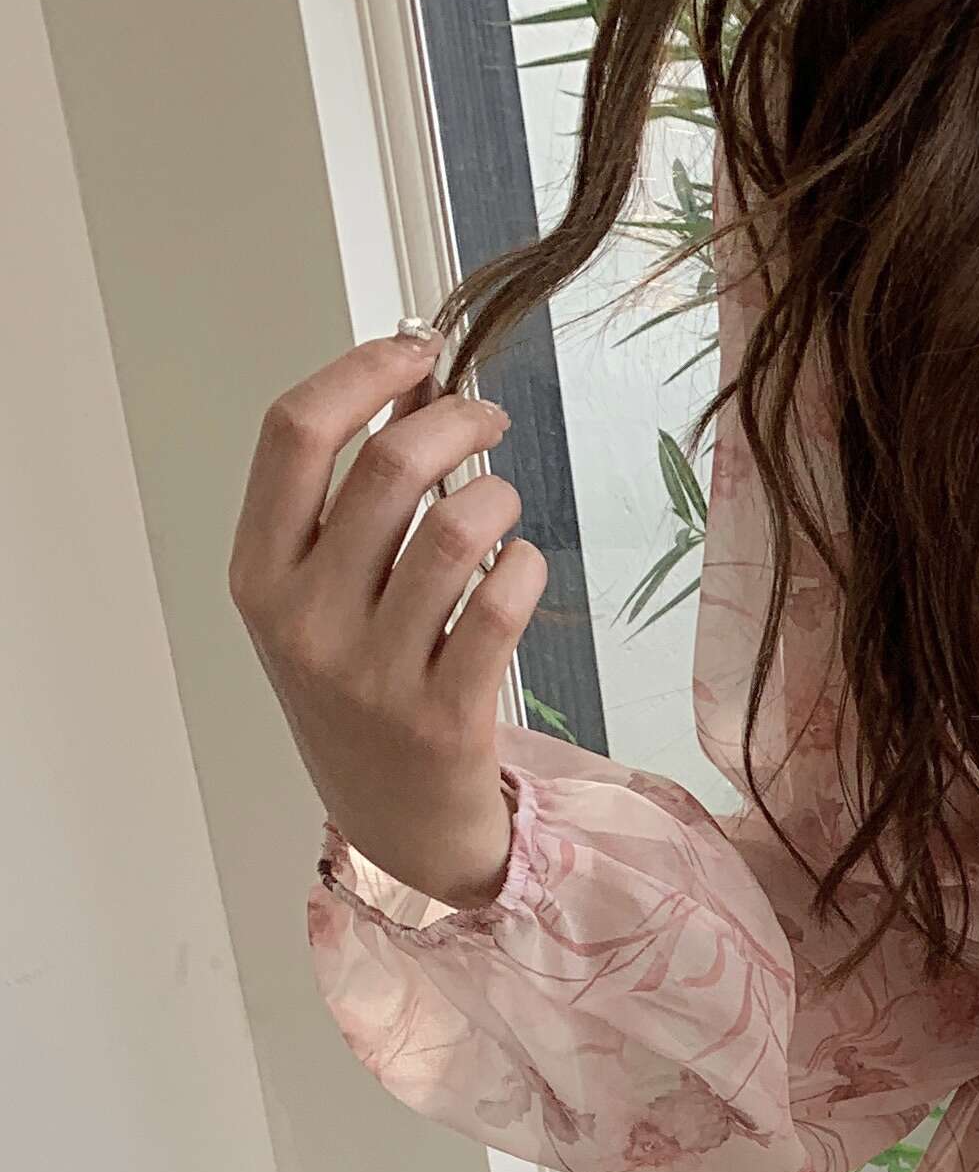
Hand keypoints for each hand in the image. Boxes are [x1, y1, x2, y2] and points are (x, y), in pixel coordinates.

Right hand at [229, 332, 545, 908]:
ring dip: (496, 493)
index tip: (416, 350)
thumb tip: (412, 385)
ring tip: (502, 504)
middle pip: (387, 467)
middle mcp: (305, 620)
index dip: (363, 372)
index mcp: (258, 574)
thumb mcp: (317, 596)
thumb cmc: (359, 688)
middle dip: (453, 419)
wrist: (396, 820)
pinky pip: (502, 601)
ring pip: (456, 529)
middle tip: (487, 417)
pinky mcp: (444, 716)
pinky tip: (522, 566)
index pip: (294, 433)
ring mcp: (372, 673)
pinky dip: (526, 562)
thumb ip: (346, 500)